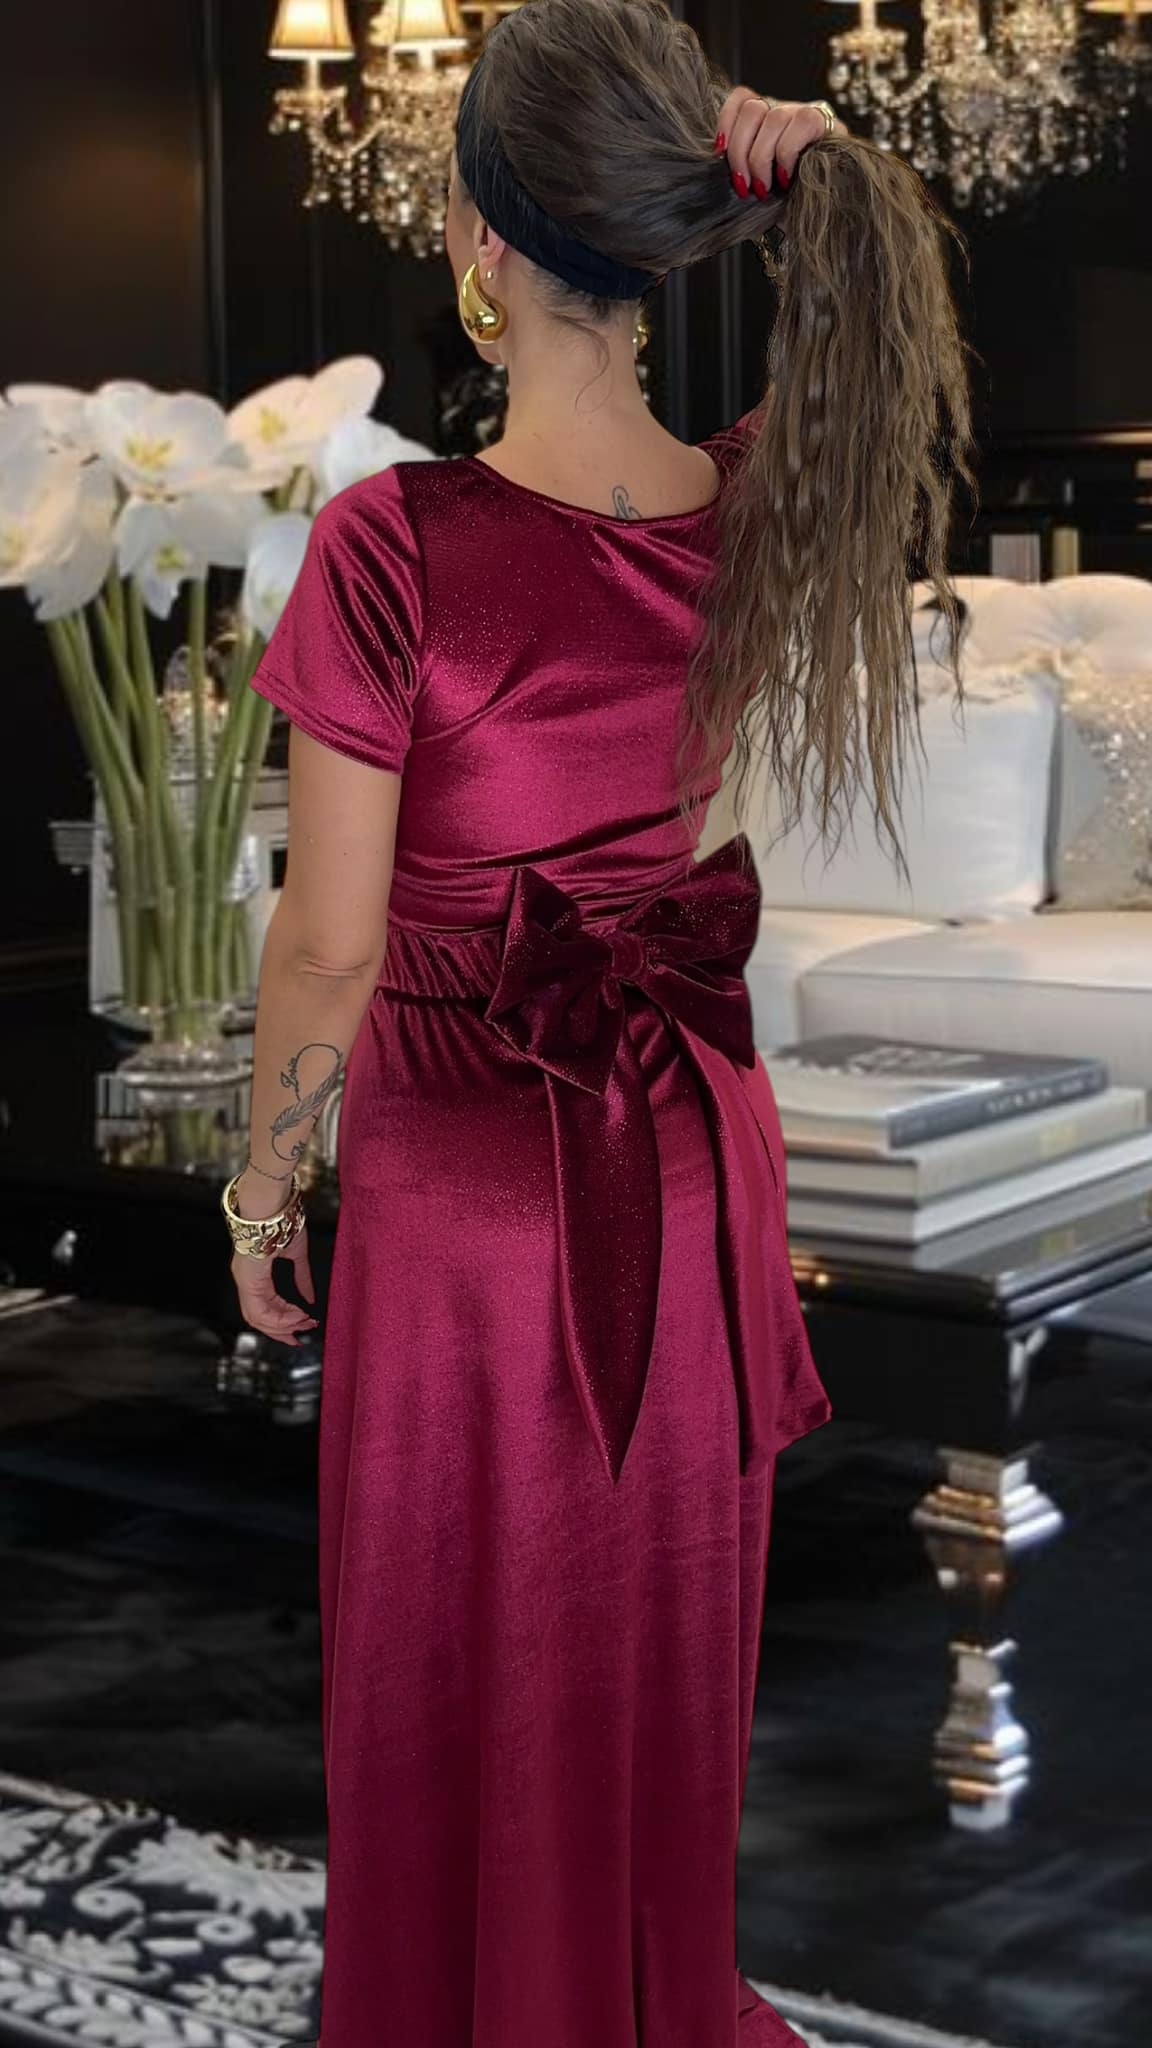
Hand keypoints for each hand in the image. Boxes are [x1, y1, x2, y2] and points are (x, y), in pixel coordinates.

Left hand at [228, 1172, 319, 1344]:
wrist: (271, 1204)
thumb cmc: (282, 1221)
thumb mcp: (296, 1254)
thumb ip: (302, 1279)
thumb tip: (310, 1299)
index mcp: (255, 1274)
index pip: (265, 1307)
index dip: (285, 1320)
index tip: (304, 1324)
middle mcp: (246, 1280)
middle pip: (259, 1319)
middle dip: (282, 1330)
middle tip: (301, 1336)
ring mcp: (244, 1281)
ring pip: (258, 1319)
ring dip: (283, 1325)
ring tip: (304, 1322)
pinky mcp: (247, 1280)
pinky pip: (259, 1310)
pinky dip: (279, 1317)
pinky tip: (297, 1315)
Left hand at [714, 87, 848, 198]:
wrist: (835, 199)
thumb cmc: (792, 192)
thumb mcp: (762, 176)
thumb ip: (745, 162)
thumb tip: (721, 162)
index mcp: (766, 117)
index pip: (741, 97)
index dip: (726, 122)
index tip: (719, 153)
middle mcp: (784, 109)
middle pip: (752, 109)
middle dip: (740, 152)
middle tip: (743, 186)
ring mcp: (805, 112)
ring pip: (773, 118)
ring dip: (761, 159)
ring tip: (763, 188)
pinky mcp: (825, 122)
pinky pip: (799, 125)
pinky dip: (786, 155)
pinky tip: (786, 178)